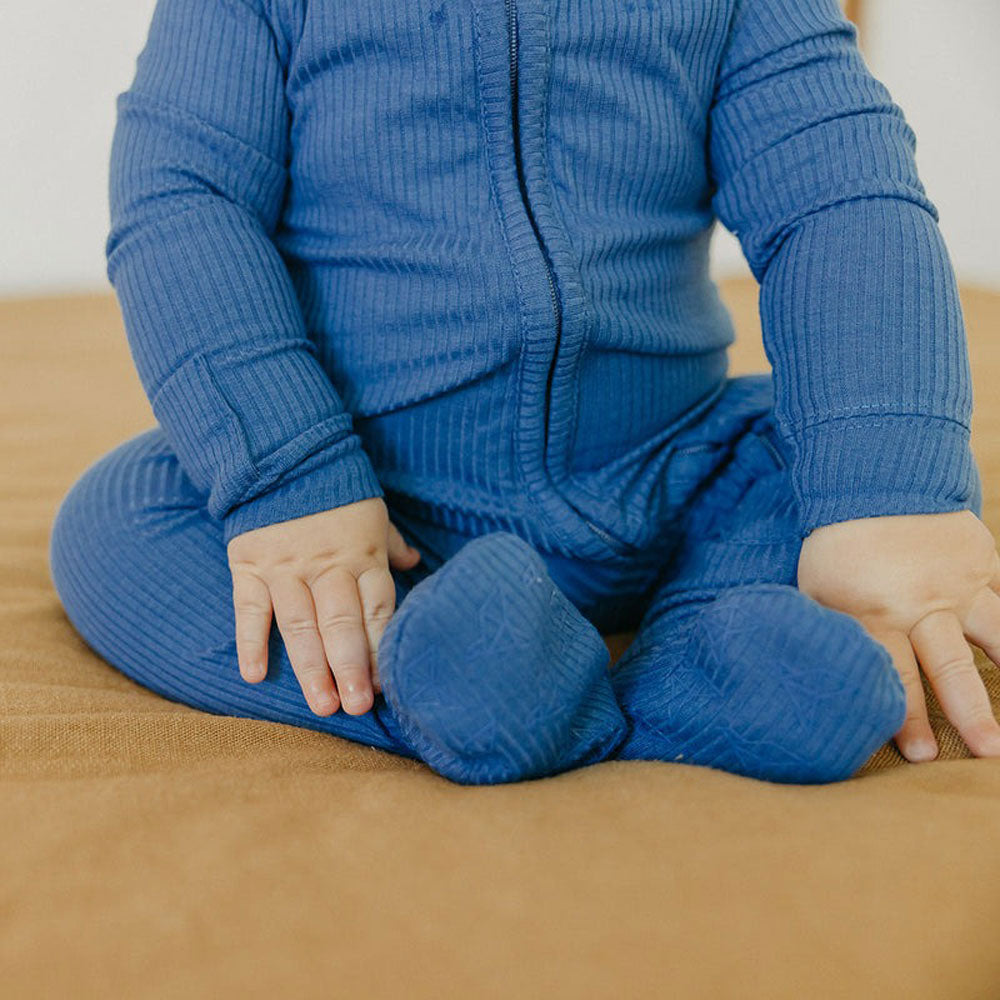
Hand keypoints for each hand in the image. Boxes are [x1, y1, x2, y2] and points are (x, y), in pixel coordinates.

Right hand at [226, 497, 420, 716]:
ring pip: (300, 624)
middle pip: (341, 623)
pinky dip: (251, 642)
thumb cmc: (335, 490)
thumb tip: (416, 561)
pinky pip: (249, 608)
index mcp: (362, 555)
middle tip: (357, 706)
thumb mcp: (372, 512)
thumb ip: (390, 544)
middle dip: (351, 668)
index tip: (386, 685)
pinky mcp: (250, 564)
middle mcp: (327, 565)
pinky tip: (255, 676)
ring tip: (323, 706)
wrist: (281, 454)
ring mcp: (287, 567)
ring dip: (311, 668)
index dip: (381, 649)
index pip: (377, 611)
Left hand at [797, 510, 999, 762]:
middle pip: (950, 666)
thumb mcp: (817, 591)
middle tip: (987, 752)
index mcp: (874, 611)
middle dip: (971, 713)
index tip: (920, 755)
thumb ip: (833, 633)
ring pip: (996, 633)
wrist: (869, 480)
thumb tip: (820, 680)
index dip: (906, 718)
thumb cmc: (834, 546)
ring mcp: (958, 580)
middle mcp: (921, 601)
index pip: (894, 675)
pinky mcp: (982, 560)